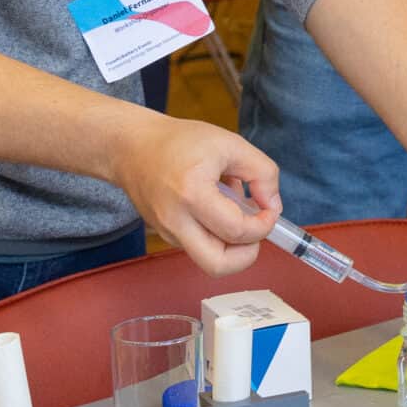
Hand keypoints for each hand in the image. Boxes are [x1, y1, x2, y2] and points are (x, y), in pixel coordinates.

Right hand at [119, 112, 281, 273]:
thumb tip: (273, 206)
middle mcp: (176, 221)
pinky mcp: (164, 236)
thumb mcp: (230, 144)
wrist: (132, 147)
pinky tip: (214, 206)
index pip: (237, 231)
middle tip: (255, 230)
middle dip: (247, 255)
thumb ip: (261, 173)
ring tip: (231, 209)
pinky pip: (198, 246)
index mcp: (192, 194)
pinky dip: (215, 235)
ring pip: (208, 259)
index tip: (269, 210)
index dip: (263, 225)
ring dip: (230, 243)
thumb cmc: (180, 141)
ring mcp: (167, 233)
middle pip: (218, 265)